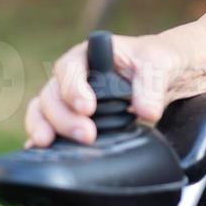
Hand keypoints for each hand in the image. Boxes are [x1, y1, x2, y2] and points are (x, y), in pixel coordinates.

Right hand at [23, 34, 183, 147]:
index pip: (69, 69)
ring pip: (44, 110)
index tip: (88, 109)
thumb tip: (147, 112)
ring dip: (48, 128)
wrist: (163, 74)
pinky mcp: (70, 115)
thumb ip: (151, 86)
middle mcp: (72, 75)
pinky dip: (43, 135)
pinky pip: (47, 124)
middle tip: (86, 135)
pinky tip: (43, 150)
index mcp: (88, 54)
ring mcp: (68, 96)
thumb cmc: (156, 61)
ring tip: (53, 145)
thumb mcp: (158, 65)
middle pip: (53, 94)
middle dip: (64, 117)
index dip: (73, 89)